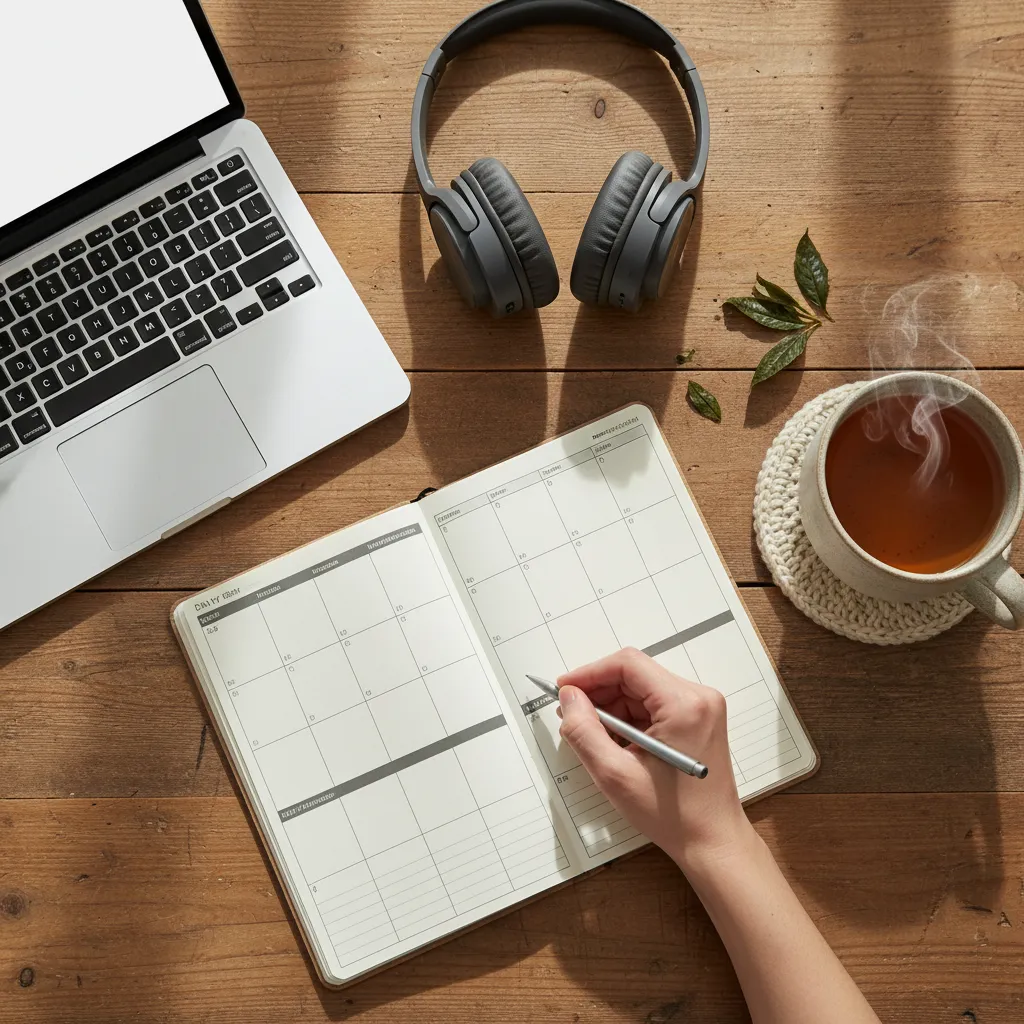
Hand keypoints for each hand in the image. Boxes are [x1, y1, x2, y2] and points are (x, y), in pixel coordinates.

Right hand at [557, 648, 753, 869]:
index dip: (590, 673)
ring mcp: (701, 708)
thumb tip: (569, 697)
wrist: (712, 842)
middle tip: (571, 715)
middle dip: (598, 693)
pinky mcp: (697, 719)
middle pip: (635, 675)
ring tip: (592, 736)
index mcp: (684, 705)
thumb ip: (584, 731)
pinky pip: (653, 705)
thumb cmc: (674, 816)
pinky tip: (614, 742)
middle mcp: (698, 698)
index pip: (628, 665)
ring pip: (641, 690)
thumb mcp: (615, 775)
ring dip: (612, 708)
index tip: (564, 689)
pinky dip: (628, 719)